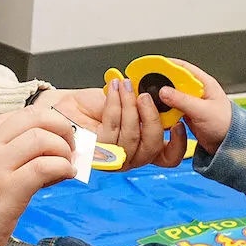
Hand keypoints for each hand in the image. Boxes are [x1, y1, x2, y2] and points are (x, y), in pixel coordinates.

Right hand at [0, 105, 75, 245]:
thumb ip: (7, 157)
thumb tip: (48, 154)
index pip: (23, 114)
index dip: (48, 123)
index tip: (58, 141)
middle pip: (36, 116)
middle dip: (62, 128)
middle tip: (70, 148)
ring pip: (42, 137)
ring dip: (64, 150)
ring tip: (67, 166)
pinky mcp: (7, 189)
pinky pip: (44, 166)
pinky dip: (62, 168)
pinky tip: (65, 176)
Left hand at [38, 81, 186, 168]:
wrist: (67, 106)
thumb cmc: (95, 105)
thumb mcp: (128, 100)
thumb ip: (145, 102)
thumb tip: (159, 92)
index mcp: (144, 146)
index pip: (168, 157)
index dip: (178, 145)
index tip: (177, 124)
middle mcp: (131, 157)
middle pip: (152, 147)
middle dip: (150, 117)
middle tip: (144, 96)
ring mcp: (113, 159)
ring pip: (131, 137)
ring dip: (130, 107)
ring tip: (126, 87)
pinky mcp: (95, 153)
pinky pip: (112, 130)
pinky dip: (115, 106)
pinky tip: (114, 90)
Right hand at [154, 61, 233, 154]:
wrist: (230, 146)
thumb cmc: (227, 125)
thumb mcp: (203, 111)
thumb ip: (183, 100)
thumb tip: (164, 92)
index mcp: (204, 83)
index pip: (182, 68)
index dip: (166, 65)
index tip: (152, 65)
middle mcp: (196, 91)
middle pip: (173, 81)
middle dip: (159, 82)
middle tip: (145, 83)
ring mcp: (191, 103)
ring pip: (171, 96)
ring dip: (160, 98)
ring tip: (149, 98)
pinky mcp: (187, 115)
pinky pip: (171, 109)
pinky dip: (163, 110)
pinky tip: (157, 112)